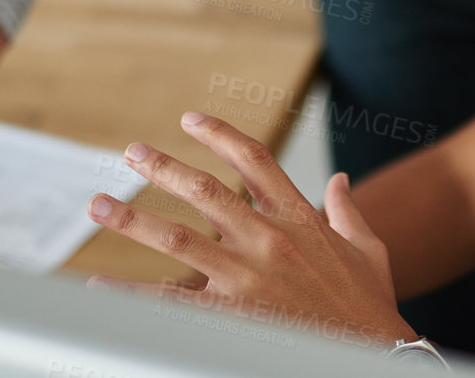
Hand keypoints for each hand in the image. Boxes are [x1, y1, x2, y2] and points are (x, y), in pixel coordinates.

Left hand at [85, 111, 415, 349]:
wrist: (374, 357)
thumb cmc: (370, 309)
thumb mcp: (368, 250)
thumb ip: (348, 211)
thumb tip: (340, 180)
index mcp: (299, 219)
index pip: (254, 160)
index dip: (219, 135)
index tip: (190, 119)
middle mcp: (269, 240)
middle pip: (205, 190)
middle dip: (163, 168)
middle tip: (132, 153)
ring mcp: (248, 277)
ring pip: (178, 238)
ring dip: (133, 219)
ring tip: (100, 204)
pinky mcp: (233, 315)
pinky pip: (171, 302)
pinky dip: (132, 293)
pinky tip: (102, 286)